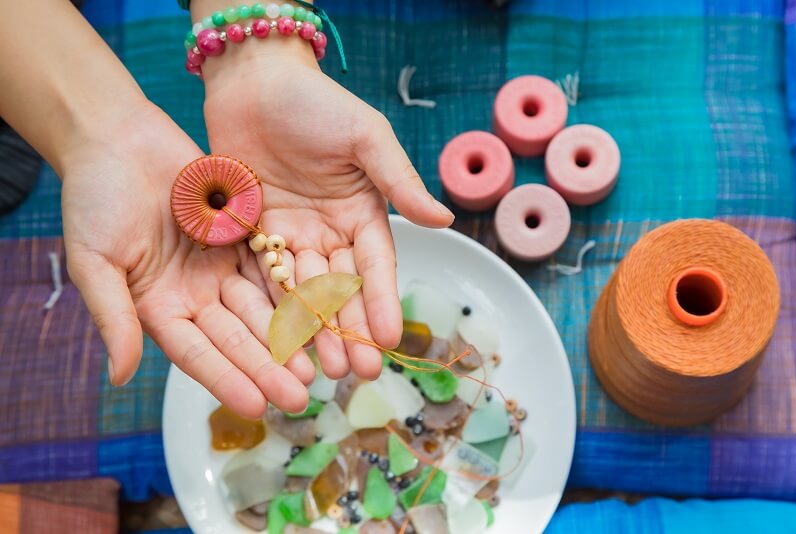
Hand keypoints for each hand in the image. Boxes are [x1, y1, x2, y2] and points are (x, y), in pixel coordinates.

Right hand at [61, 101, 312, 417]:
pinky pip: (272, 267)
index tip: (257, 407)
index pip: (197, 354)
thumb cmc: (93, 197)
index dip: (226, 380)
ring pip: (260, 308)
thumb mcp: (95, 260)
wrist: (118, 138)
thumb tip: (119, 376)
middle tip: (301, 397)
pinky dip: (294, 289)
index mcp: (159, 307)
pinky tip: (319, 310)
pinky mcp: (242, 238)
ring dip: (288, 336)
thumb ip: (113, 316)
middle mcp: (195, 294)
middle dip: (268, 368)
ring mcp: (221, 266)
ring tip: (318, 364)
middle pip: (237, 338)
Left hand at [202, 38, 453, 381]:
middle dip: (346, 330)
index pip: (376, 267)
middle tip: (349, 371)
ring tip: (314, 369)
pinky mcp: (251, 235)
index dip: (382, 302)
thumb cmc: (316, 102)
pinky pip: (259, 277)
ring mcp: (290, 237)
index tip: (388, 340)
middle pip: (339, 290)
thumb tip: (443, 220)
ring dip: (308, 331)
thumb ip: (399, 181)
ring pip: (300, 293)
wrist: (253, 81)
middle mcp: (329, 232)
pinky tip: (271, 341)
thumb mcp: (366, 138)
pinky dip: (266, 308)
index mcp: (362, 213)